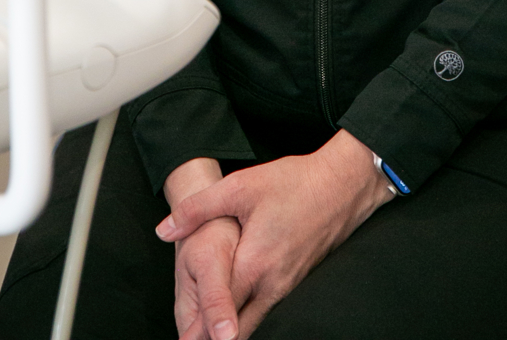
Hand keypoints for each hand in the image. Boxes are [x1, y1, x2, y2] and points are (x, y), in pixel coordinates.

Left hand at [157, 131, 394, 336]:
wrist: (343, 184)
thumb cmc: (293, 183)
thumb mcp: (240, 186)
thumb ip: (198, 209)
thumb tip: (164, 230)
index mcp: (254, 264)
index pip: (218, 311)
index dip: (198, 328)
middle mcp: (272, 285)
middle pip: (237, 329)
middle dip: (213, 337)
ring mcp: (287, 288)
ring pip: (254, 324)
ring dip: (230, 330)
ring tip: (207, 333)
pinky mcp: (297, 283)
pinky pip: (268, 311)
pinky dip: (248, 318)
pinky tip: (236, 313)